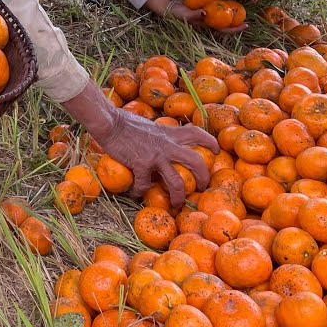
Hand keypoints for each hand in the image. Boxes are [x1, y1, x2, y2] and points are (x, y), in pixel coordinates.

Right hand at [97, 108, 216, 208]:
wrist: (110, 123)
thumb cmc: (125, 122)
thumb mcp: (150, 126)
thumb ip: (161, 134)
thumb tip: (163, 141)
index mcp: (170, 134)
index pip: (198, 134)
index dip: (210, 142)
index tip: (216, 151)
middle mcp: (168, 145)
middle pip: (196, 162)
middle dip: (203, 178)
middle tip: (202, 187)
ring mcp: (156, 156)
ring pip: (177, 182)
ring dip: (179, 197)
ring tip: (177, 204)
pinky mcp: (141, 164)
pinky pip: (145, 184)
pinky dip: (140, 191)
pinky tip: (136, 194)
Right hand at [146, 0, 244, 32]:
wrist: (170, 7)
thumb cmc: (177, 14)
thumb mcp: (185, 15)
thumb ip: (195, 15)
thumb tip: (205, 13)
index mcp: (207, 25)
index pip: (223, 29)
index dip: (234, 29)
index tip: (245, 25)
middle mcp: (209, 20)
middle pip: (226, 21)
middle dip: (236, 19)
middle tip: (246, 14)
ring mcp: (207, 12)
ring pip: (222, 11)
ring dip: (230, 7)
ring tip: (239, 1)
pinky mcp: (204, 5)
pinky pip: (215, 1)